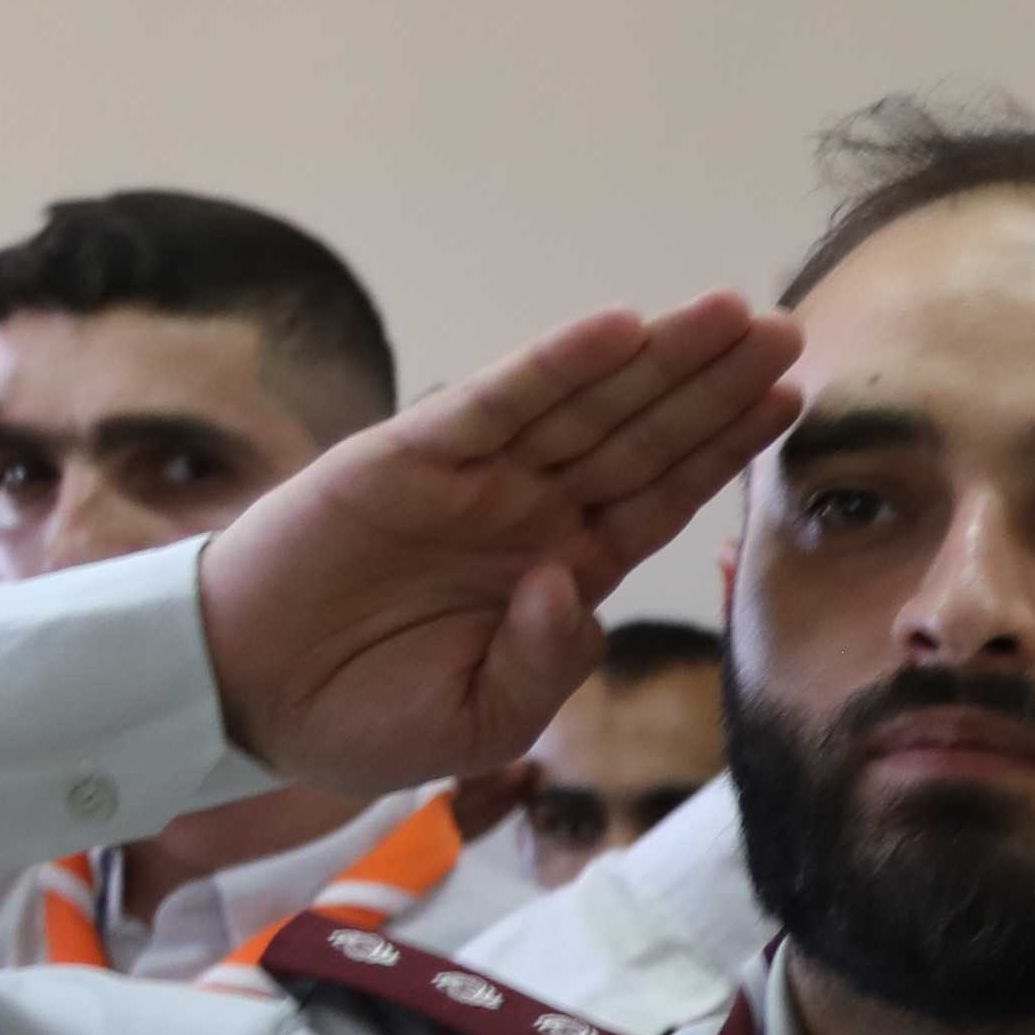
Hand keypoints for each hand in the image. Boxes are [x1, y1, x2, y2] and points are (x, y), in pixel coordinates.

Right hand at [189, 301, 799, 794]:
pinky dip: (554, 365)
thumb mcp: (481, 720)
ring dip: (657, 359)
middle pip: (643, 436)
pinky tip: (616, 331)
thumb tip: (572, 586)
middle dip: (714, 384)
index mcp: (562, 574)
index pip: (662, 497)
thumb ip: (546, 664)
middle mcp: (530, 512)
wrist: (245, 696)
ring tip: (728, 314)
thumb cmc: (365, 716)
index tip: (789, 399)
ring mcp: (475, 478)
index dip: (725, 448)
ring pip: (586, 406)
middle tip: (786, 329)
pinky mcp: (410, 454)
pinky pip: (497, 403)